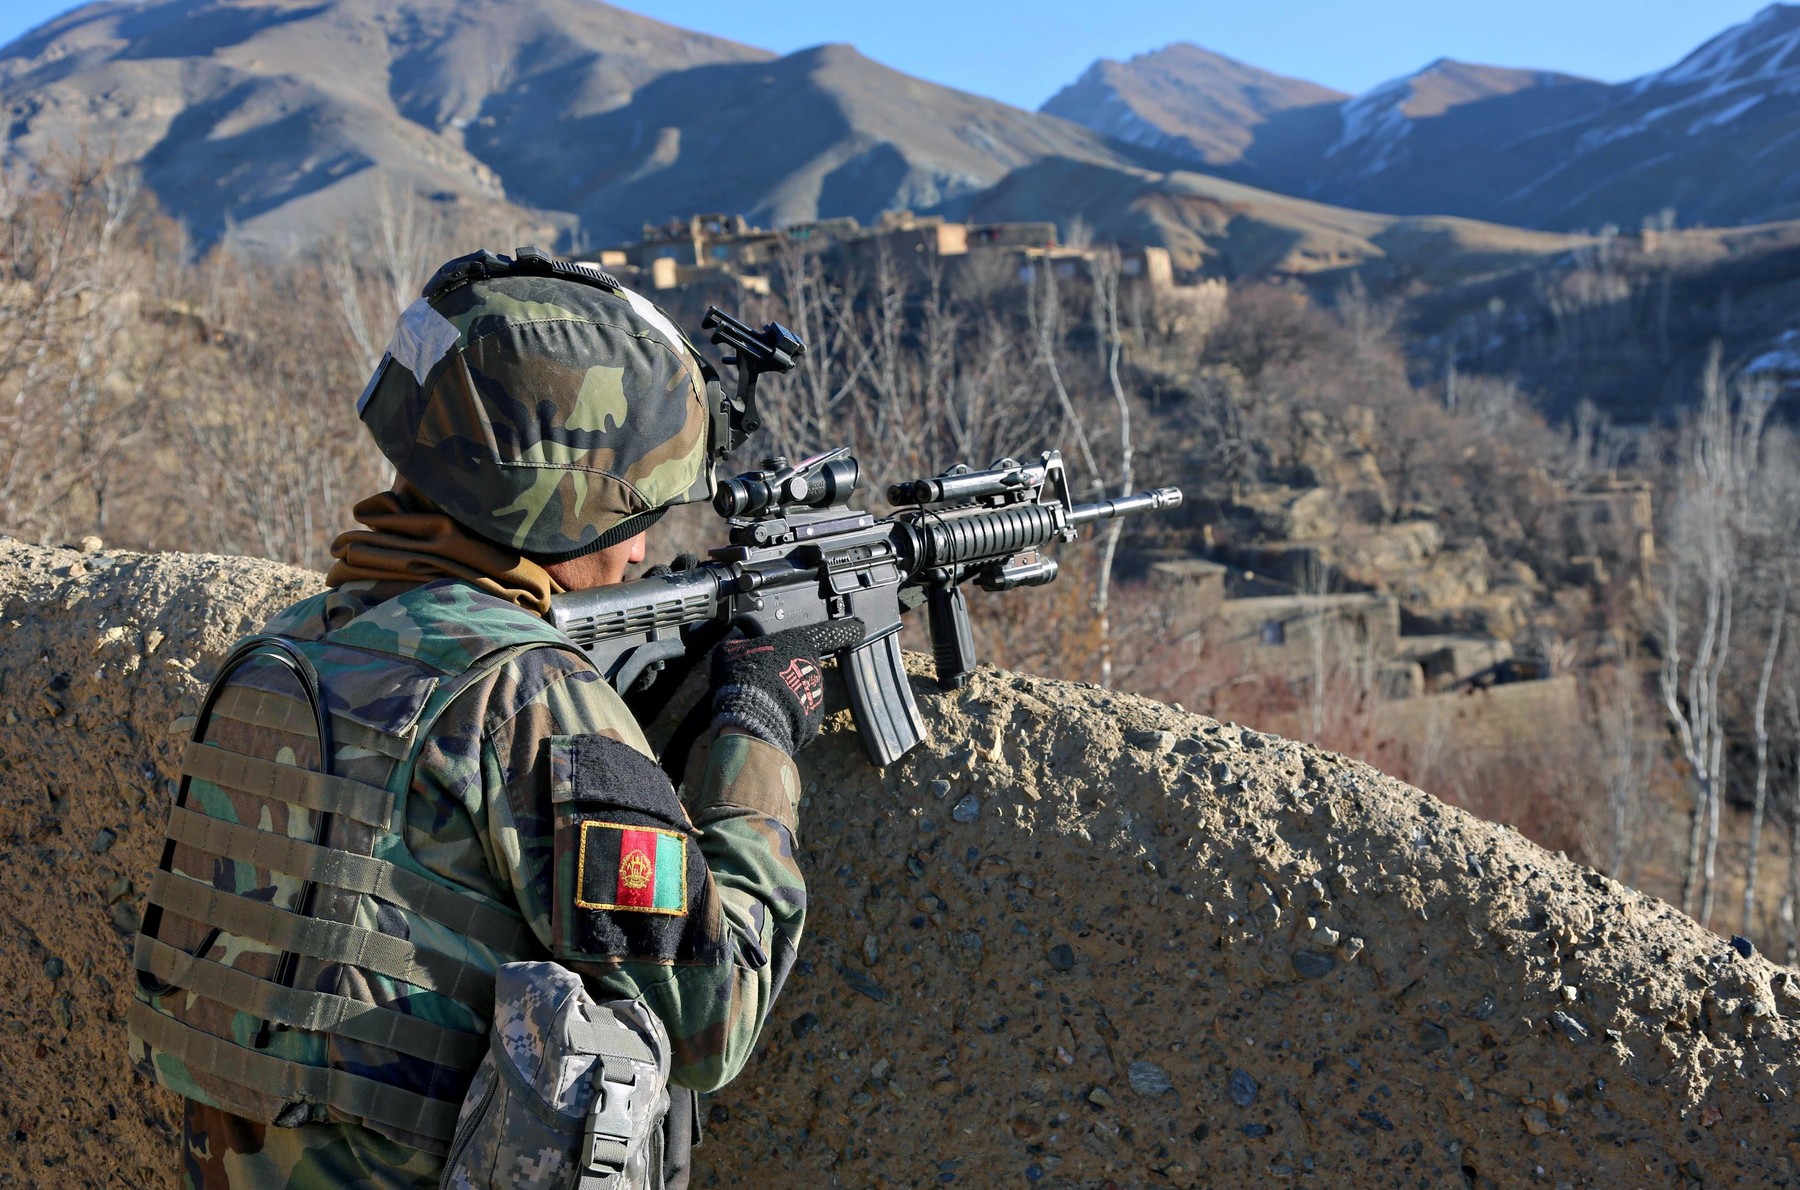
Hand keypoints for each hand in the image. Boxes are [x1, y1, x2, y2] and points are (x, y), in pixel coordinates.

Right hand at [710, 618, 865, 754]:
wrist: (752, 716)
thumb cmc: (745, 675)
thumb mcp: (733, 650)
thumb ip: (740, 643)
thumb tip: (735, 639)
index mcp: (801, 643)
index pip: (829, 632)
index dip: (844, 629)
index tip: (858, 628)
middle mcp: (815, 668)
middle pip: (805, 667)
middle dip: (789, 672)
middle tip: (765, 678)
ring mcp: (817, 696)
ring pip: (801, 692)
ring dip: (787, 695)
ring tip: (763, 701)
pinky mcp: (814, 721)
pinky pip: (799, 715)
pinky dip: (787, 717)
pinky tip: (768, 717)